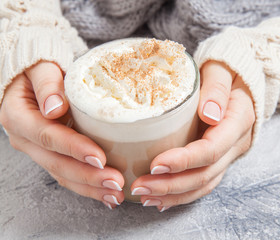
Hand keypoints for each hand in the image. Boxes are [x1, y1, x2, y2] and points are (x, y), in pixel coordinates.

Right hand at [0, 61, 123, 208]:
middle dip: (88, 176)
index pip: (47, 136)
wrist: (33, 78)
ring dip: (90, 188)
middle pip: (57, 163)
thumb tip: (54, 108)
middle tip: (116, 182)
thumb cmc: (39, 70)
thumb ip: (47, 83)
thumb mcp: (41, 67)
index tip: (99, 157)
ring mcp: (38, 151)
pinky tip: (106, 194)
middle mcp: (26, 139)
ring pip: (63, 175)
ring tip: (116, 194)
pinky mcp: (51, 155)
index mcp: (19, 116)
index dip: (74, 149)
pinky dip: (87, 187)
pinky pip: (67, 175)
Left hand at [131, 60, 254, 210]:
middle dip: (171, 185)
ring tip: (145, 197)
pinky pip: (203, 182)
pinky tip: (161, 199)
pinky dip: (182, 193)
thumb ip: (217, 88)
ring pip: (204, 184)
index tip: (155, 164)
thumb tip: (209, 114)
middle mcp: (236, 143)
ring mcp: (229, 153)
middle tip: (140, 187)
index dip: (184, 161)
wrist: (239, 78)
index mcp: (239, 120)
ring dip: (174, 195)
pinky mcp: (219, 157)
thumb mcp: (222, 68)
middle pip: (205, 174)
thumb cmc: (227, 69)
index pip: (212, 149)